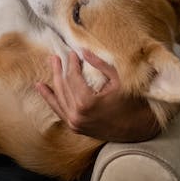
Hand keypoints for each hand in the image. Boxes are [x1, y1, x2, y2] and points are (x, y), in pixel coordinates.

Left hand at [36, 50, 159, 142]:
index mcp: (86, 102)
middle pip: (63, 86)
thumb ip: (100, 65)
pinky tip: (42, 87)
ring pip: (59, 98)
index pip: (73, 77)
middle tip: (56, 56)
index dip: (72, 63)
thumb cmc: (131, 103)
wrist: (137, 130)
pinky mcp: (75, 128)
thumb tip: (83, 51)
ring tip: (51, 65)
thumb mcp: (118, 80)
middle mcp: (76, 115)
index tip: (72, 53)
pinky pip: (59, 110)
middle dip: (60, 69)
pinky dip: (50, 98)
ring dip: (53, 80)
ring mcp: (74, 123)